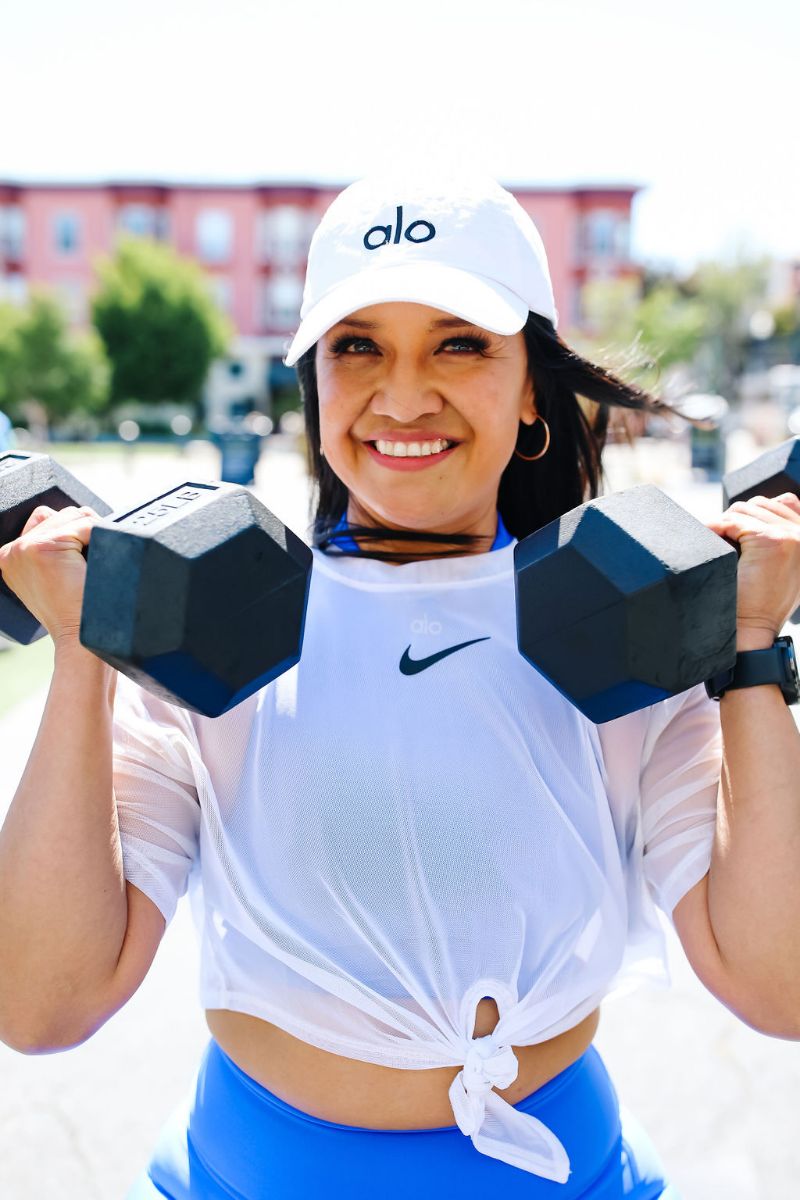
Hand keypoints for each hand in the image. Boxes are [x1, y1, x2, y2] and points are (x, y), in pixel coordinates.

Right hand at [0, 505, 98, 645]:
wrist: (81, 638)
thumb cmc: (78, 611)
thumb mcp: (58, 576)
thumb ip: (57, 546)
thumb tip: (81, 512)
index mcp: (11, 557)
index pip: (48, 519)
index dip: (75, 533)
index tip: (86, 557)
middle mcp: (12, 551)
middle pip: (62, 514)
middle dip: (85, 530)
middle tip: (95, 560)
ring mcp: (25, 548)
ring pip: (74, 516)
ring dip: (93, 534)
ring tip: (94, 563)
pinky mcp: (43, 547)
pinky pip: (86, 525)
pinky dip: (101, 540)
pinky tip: (98, 564)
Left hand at [707, 493, 799, 649]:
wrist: (755, 627)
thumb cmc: (763, 601)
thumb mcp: (785, 565)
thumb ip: (785, 538)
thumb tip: (768, 507)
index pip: (787, 501)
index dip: (757, 512)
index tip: (737, 527)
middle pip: (762, 503)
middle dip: (737, 517)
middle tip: (721, 535)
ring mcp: (790, 536)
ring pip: (744, 510)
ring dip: (725, 523)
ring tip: (715, 540)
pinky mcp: (769, 540)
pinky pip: (733, 522)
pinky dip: (715, 527)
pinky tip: (708, 536)